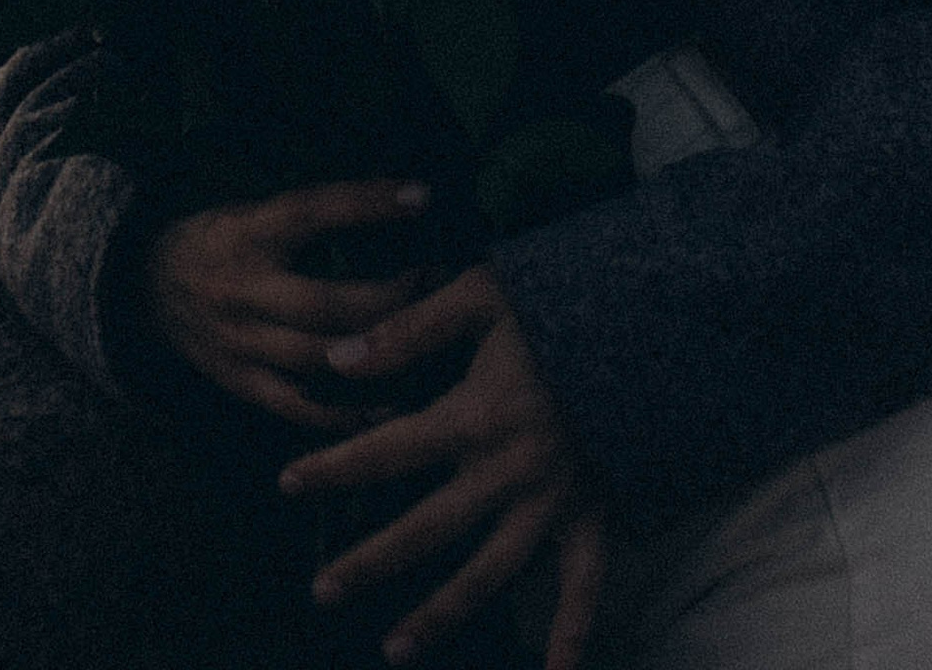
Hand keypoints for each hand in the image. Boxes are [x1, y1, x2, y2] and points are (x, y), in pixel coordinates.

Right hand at [144, 177, 432, 434]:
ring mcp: (242, 344)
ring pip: (319, 359)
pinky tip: (389, 410)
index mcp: (249, 233)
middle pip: (326, 302)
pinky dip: (345, 413)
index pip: (314, 210)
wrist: (146, 288)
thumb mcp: (253, 209)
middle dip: (390, 296)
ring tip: (430, 346)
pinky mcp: (241, 384)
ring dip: (377, 355)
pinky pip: (299, 407)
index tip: (424, 196)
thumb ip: (310, 215)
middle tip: (442, 283)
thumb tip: (395, 201)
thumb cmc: (220, 238)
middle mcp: (245, 290)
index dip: (368, 203)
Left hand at [281, 264, 606, 669]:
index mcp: (476, 416)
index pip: (387, 451)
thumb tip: (337, 359)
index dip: (332, 468)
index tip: (287, 483)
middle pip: (426, 530)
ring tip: (393, 649)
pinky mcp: (590, 514)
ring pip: (487, 573)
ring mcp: (550, 502)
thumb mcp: (482, 296)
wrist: (645, 320)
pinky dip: (571, 634)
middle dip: (369, 562)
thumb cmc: (557, 303)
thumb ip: (409, 330)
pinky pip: (583, 585)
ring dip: (439, 614)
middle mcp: (507, 471)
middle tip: (320, 590)